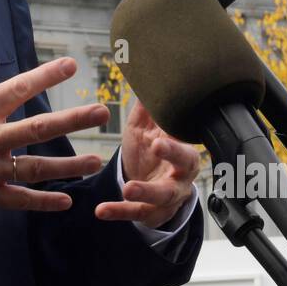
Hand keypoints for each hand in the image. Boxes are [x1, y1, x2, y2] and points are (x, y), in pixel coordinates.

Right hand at [0, 55, 108, 219]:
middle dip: (74, 118)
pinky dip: (44, 201)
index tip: (70, 65)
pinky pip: (21, 199)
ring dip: (70, 163)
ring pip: (39, 165)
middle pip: (40, 126)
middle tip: (101, 111)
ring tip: (95, 159)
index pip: (18, 87)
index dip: (46, 75)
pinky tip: (65, 200)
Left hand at [96, 97, 200, 228]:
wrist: (149, 184)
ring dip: (145, 192)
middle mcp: (181, 174)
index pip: (185, 142)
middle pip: (185, 167)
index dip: (175, 143)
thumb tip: (142, 72)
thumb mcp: (146, 128)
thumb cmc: (150, 150)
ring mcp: (168, 196)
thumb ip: (145, 107)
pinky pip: (136, 213)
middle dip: (172, 157)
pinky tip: (101, 210)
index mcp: (182, 149)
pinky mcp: (151, 213)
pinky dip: (118, 212)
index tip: (160, 137)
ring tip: (126, 189)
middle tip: (157, 147)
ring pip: (162, 196)